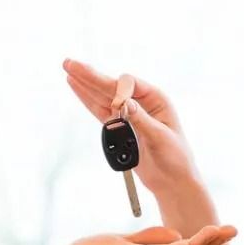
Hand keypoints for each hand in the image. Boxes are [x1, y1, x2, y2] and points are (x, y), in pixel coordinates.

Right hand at [61, 59, 199, 195]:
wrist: (172, 181)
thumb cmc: (175, 158)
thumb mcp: (160, 137)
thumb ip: (141, 119)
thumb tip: (123, 102)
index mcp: (156, 99)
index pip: (130, 84)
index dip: (119, 91)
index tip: (116, 108)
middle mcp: (141, 102)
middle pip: (112, 85)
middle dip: (91, 75)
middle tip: (70, 63)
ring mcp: (128, 114)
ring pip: (102, 95)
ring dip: (85, 83)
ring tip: (68, 68)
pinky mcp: (119, 126)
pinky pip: (99, 110)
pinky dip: (87, 98)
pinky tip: (76, 86)